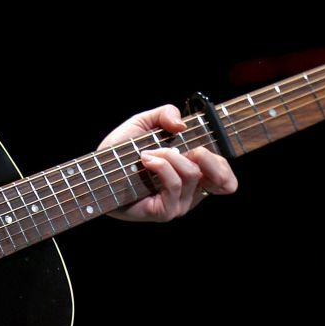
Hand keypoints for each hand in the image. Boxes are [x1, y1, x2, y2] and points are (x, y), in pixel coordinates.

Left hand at [98, 104, 236, 221]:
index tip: (201, 146)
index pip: (227, 180)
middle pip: (223, 179)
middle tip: (181, 147)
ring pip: (193, 174)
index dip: (222, 164)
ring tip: (148, 153)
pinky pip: (175, 184)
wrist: (96, 171)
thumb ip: (166, 114)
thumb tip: (182, 124)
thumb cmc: (121, 152)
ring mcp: (179, 205)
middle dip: (204, 154)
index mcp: (195, 176)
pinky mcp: (165, 211)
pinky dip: (162, 166)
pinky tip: (146, 160)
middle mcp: (191, 193)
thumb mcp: (145, 122)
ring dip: (170, 156)